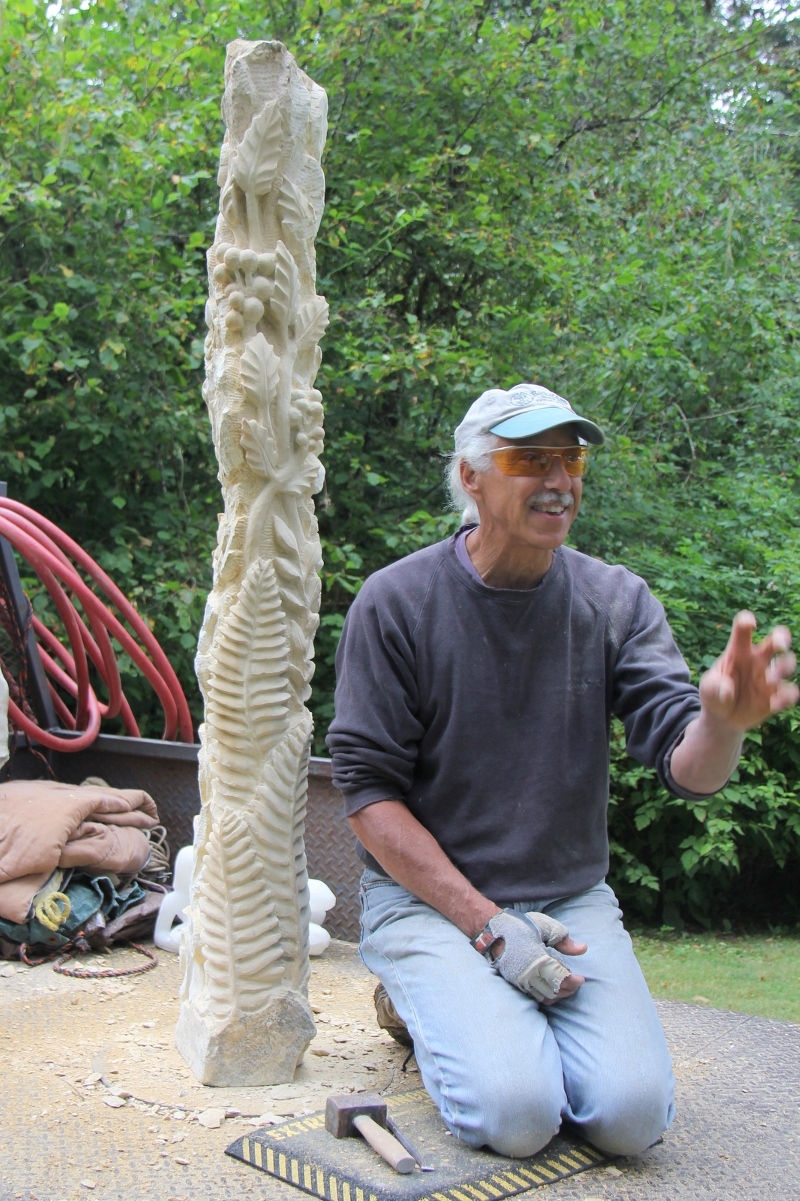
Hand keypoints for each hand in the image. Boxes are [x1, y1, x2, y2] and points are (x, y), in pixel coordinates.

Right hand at [485, 910, 586, 1003]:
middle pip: (554, 992)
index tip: (581, 979)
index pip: (560, 979)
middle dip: (568, 989)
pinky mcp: (515, 984)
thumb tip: (583, 949)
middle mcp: (528, 975)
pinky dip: (547, 995)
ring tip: (566, 986)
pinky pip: (535, 996)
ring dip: (559, 994)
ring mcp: (520, 981)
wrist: (492, 931)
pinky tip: (552, 987)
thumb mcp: (544, 926)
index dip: (573, 982)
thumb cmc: (519, 926)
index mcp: (537, 960)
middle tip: (576, 982)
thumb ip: (563, 939)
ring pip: (545, 997)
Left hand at [700, 611, 797, 730]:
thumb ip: (713, 687)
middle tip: (781, 646)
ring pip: (787, 663)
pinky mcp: (776, 697)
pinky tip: (775, 703)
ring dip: (784, 668)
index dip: (747, 621)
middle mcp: (757, 660)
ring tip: (770, 680)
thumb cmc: (713, 695)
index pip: (743, 629)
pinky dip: (787, 697)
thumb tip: (728, 691)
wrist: (722, 718)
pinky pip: (789, 693)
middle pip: (775, 639)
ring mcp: (769, 678)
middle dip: (782, 637)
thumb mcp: (707, 689)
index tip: (751, 625)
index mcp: (738, 651)